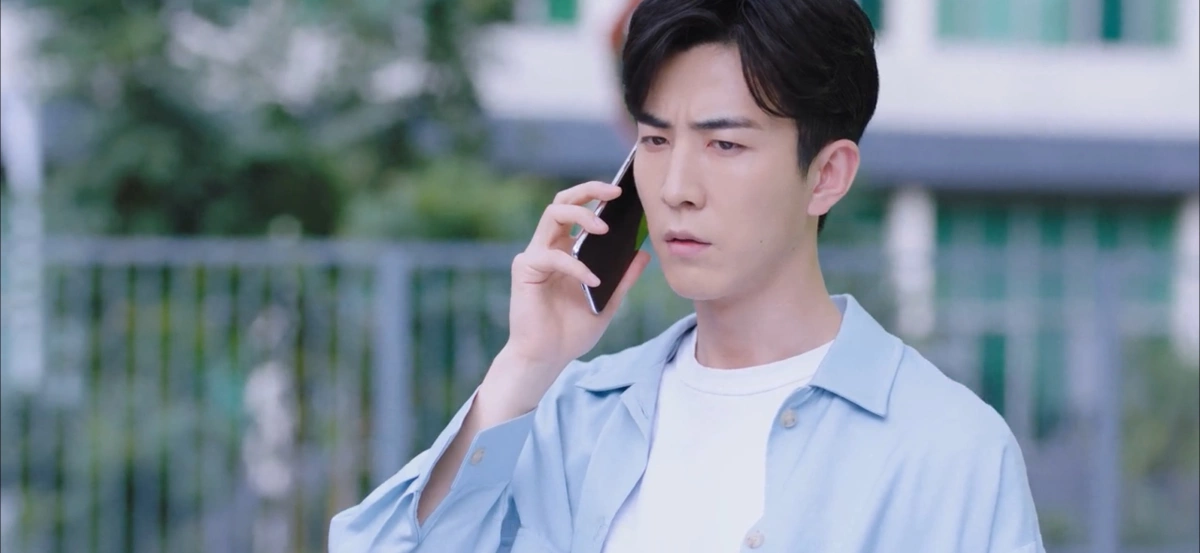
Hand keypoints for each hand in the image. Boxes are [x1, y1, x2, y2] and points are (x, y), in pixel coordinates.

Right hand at [489, 181, 650, 406]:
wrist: (547, 358)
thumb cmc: (572, 331)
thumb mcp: (609, 302)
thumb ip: (623, 277)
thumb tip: (644, 253)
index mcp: (566, 250)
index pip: (578, 210)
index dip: (597, 195)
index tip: (624, 192)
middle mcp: (549, 247)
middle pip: (563, 201)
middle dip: (588, 190)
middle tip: (615, 191)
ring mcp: (535, 256)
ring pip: (553, 214)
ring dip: (581, 215)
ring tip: (604, 228)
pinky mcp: (526, 270)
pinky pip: (552, 256)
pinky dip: (576, 266)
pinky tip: (593, 280)